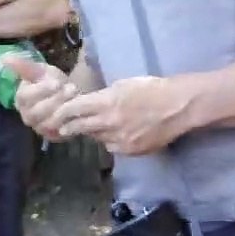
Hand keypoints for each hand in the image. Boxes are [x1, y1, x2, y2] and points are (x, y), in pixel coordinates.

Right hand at [0, 54, 74, 140]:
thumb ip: (23, 65)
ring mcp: (39, 128)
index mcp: (21, 99)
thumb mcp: (40, 70)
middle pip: (37, 111)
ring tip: (76, 97)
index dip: (41, 90)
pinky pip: (59, 132)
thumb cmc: (51, 81)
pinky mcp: (52, 136)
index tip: (56, 82)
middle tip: (71, 88)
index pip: (26, 96)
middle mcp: (27, 116)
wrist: (68, 96)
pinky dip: (69, 120)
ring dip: (64, 108)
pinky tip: (77, 110)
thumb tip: (3, 57)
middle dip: (56, 99)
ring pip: (49, 122)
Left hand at [48, 76, 187, 155]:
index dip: (63, 112)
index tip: (56, 114)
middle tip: (63, 129)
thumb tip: (89, 104)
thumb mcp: (123, 84)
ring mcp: (120, 139)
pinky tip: (116, 134)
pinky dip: (110, 141)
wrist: (178, 107)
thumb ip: (104, 96)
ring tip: (93, 128)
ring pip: (96, 138)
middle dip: (70, 127)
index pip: (75, 109)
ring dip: (93, 133)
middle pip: (80, 127)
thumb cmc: (152, 89)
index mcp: (106, 102)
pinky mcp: (130, 151)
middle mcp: (109, 123)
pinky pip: (112, 147)